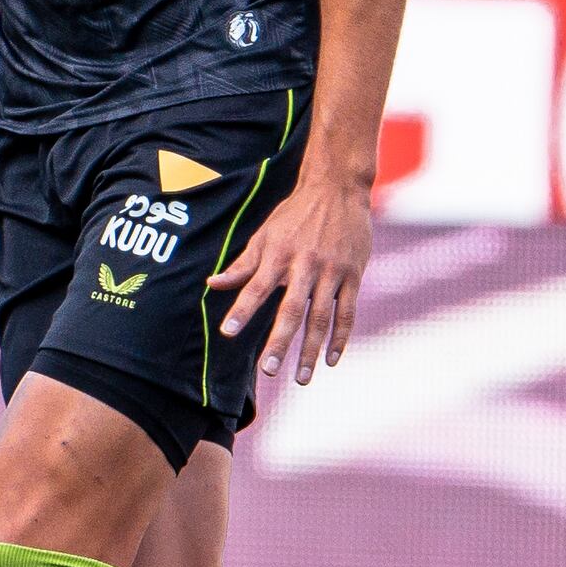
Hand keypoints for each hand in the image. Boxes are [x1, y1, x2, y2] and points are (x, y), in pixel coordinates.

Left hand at [212, 170, 374, 385]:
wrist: (338, 188)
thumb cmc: (295, 214)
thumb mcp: (265, 234)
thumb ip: (242, 265)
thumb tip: (212, 284)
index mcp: (279, 254)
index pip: (256, 286)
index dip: (242, 310)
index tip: (228, 333)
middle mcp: (306, 264)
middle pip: (291, 310)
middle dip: (280, 342)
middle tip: (268, 371)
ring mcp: (333, 271)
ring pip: (322, 318)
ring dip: (311, 350)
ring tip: (302, 378)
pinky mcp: (354, 275)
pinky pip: (348, 312)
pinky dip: (340, 338)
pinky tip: (331, 360)